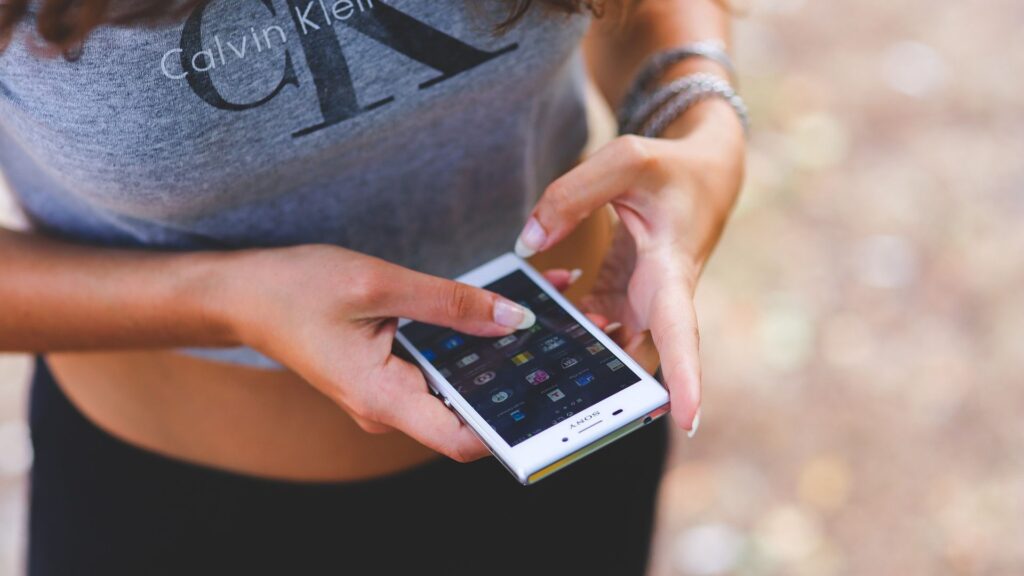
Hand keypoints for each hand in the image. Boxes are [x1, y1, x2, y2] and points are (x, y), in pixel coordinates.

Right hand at [220, 245, 536, 462]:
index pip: (462, 439)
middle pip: (467, 409)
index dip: (512, 425)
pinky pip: (438, 367)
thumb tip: (511, 320)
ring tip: (540, 311)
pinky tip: (495, 310)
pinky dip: (467, 342)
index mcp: (382, 398)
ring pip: (456, 385)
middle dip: (516, 376)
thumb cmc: (295, 290)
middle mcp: (388, 408)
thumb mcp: (376, 285)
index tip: (553, 395)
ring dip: (496, 353)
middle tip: (563, 335)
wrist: (244, 295)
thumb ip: (448, 303)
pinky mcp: (389, 374)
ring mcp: (388, 393)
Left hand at [514, 101, 745, 432]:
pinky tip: (534, 320)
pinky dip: (565, 326)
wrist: (705, 172)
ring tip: (534, 365)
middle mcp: (660, 298)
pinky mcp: (623, 296)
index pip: (680, 332)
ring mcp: (641, 302)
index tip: (687, 421)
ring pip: (610, 348)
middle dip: (611, 391)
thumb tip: (528, 243)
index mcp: (672, 271)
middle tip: (571, 415)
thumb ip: (571, 196)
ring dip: (578, 359)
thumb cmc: (672, 168)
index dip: (685, 378)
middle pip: (638, 360)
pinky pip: (591, 325)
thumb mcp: (627, 160)